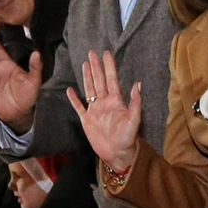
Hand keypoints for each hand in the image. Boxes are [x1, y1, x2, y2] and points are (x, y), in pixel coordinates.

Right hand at [66, 50, 140, 170]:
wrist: (117, 154)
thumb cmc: (128, 138)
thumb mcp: (134, 120)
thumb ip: (135, 102)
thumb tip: (138, 84)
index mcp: (116, 101)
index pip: (111, 80)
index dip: (109, 67)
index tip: (106, 53)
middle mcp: (104, 103)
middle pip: (99, 81)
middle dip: (96, 66)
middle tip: (92, 53)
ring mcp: (95, 111)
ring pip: (89, 90)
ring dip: (87, 77)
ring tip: (84, 64)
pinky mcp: (86, 120)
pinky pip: (78, 107)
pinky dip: (74, 99)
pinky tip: (70, 90)